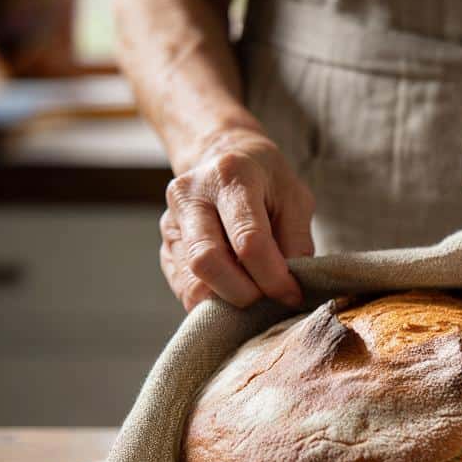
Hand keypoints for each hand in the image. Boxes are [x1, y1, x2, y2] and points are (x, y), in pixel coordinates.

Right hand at [159, 128, 314, 311]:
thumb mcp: (296, 198)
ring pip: (190, 280)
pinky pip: (183, 287)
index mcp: (230, 177)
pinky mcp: (165, 246)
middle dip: (243, 294)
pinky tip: (235, 295)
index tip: (292, 294)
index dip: (273, 276)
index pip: (248, 239)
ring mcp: (171, 222)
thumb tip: (290, 287)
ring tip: (255, 301)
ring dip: (227, 302)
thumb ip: (297, 241)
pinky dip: (212, 302)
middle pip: (207, 261)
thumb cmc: (268, 182)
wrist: (225, 159)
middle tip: (270, 302)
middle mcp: (191, 196)